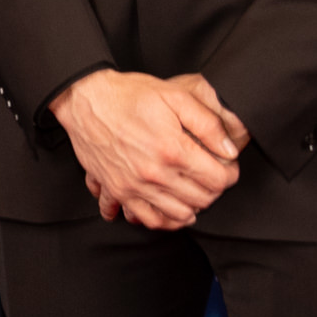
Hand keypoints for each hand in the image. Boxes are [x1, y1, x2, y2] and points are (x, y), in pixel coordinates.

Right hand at [52, 68, 243, 229]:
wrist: (86, 101)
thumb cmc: (129, 96)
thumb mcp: (176, 97)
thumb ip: (208, 124)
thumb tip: (229, 150)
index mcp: (173, 150)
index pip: (218, 180)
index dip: (229, 174)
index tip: (228, 167)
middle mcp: (155, 174)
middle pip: (202, 200)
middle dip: (214, 189)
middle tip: (212, 176)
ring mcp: (135, 186)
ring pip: (178, 215)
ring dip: (193, 206)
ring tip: (194, 191)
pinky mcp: (118, 191)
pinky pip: (147, 219)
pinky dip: (164, 220)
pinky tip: (171, 210)